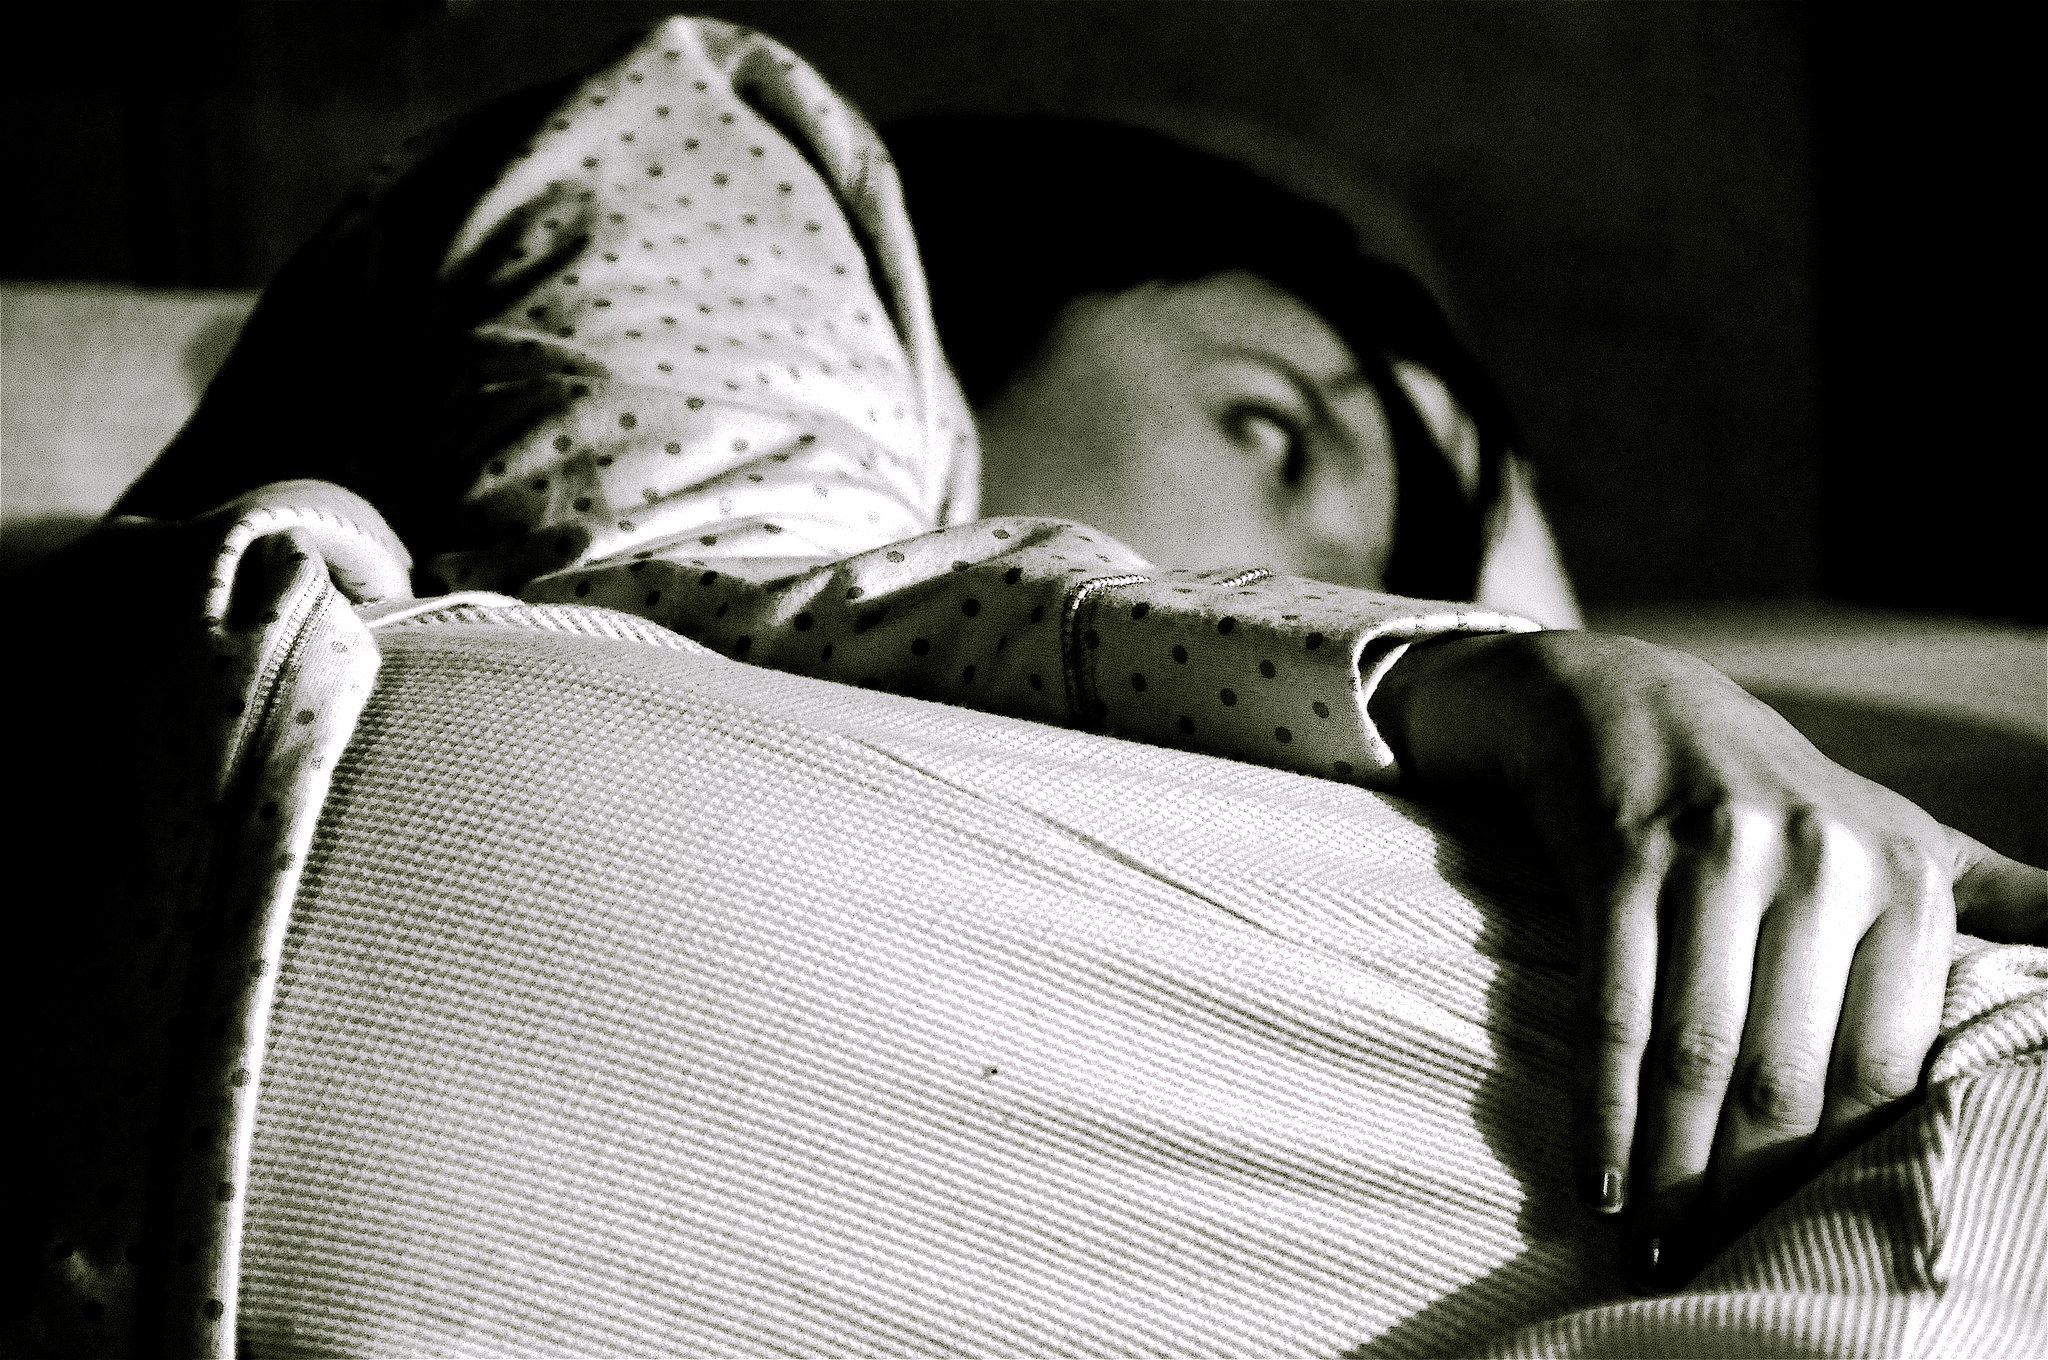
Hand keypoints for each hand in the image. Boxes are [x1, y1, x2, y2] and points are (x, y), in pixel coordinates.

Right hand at [1369, 630, 2047, 1286]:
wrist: (1629, 702)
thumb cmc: (1776, 797)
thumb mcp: (1898, 834)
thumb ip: (2002, 902)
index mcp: (1904, 875)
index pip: (1880, 1067)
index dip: (1834, 1167)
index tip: (1796, 1234)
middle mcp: (1818, 861)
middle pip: (1783, 1072)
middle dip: (1742, 1186)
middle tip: (1712, 1258)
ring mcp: (1714, 856)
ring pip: (1695, 1050)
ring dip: (1669, 1167)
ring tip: (1651, 1242)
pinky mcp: (1623, 856)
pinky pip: (1615, 1009)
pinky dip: (1603, 1107)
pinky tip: (1599, 1180)